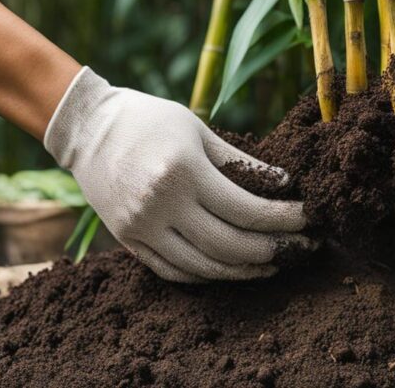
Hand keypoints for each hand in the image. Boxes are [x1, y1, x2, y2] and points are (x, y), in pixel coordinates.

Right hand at [44, 68, 311, 281]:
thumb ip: (241, 162)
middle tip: (301, 246)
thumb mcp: (198, 129)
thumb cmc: (148, 120)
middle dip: (274, 250)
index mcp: (183, 171)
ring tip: (274, 262)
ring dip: (245, 270)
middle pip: (230, 246)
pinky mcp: (129, 241)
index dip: (284, 220)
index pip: (247, 210)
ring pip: (205, 267)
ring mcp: (142, 228)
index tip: (309, 218)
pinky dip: (209, 275)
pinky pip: (176, 272)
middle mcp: (161, 204)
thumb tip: (284, 185)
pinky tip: (233, 268)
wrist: (85, 127)